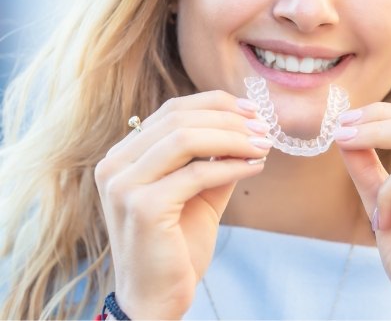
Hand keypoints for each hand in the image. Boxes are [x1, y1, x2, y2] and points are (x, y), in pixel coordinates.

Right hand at [94, 91, 271, 318]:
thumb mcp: (199, 191)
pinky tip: (255, 167)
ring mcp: (124, 185)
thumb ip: (215, 157)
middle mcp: (115, 164)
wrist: (156, 299)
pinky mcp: (143, 207)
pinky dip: (232, 166)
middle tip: (264, 128)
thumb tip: (250, 126)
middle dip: (229, 119)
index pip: (172, 110)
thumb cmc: (177, 244)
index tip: (252, 110)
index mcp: (123, 155)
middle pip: (179, 118)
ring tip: (263, 145)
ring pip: (186, 138)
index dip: (216, 104)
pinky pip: (197, 173)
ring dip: (233, 138)